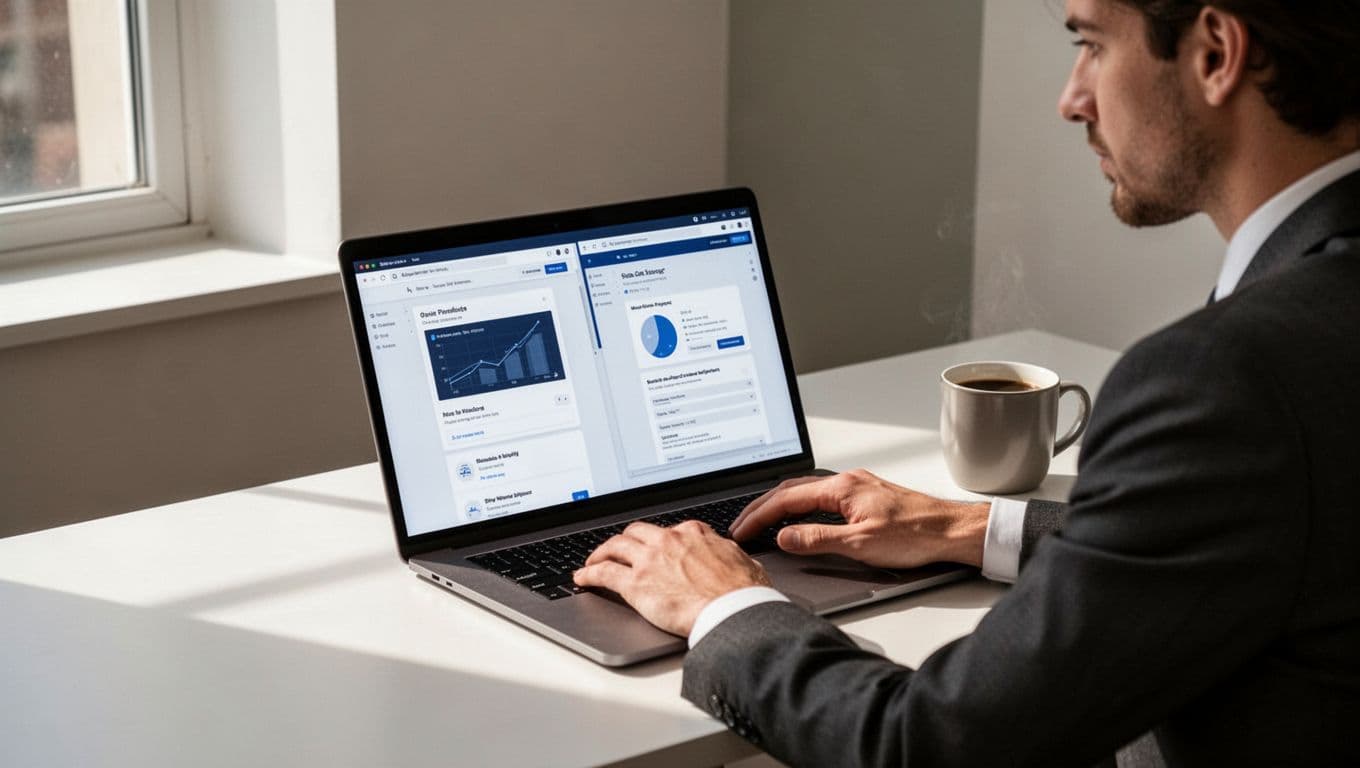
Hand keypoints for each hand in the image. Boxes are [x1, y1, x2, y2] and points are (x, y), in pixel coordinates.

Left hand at [573, 520, 770, 636]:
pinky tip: (582, 578)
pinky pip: (603, 573)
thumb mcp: (743, 562)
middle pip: (637, 532)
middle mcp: (668, 540)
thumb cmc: (743, 593)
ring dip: (601, 552)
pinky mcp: (635, 583)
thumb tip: (730, 555)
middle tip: (618, 549)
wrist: (734, 610)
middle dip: (625, 540)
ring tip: (593, 560)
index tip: (655, 547)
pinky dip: (589, 573)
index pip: (670, 530)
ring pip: (615, 546)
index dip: (659, 540)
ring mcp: (649, 560)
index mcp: (693, 534)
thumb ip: (728, 554)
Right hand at [729, 469, 988, 569]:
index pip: (786, 499)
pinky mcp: (867, 496)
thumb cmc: (915, 535)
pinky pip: (822, 496)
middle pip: (791, 490)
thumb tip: (784, 537)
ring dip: (780, 505)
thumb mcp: (860, 544)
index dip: (759, 516)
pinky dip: (801, 506)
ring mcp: (857, 486)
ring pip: (807, 491)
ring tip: (761, 521)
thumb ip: (817, 539)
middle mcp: (847, 480)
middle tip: (742, 525)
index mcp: (841, 487)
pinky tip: (799, 518)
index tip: (741, 530)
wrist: (951, 531)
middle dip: (762, 507)